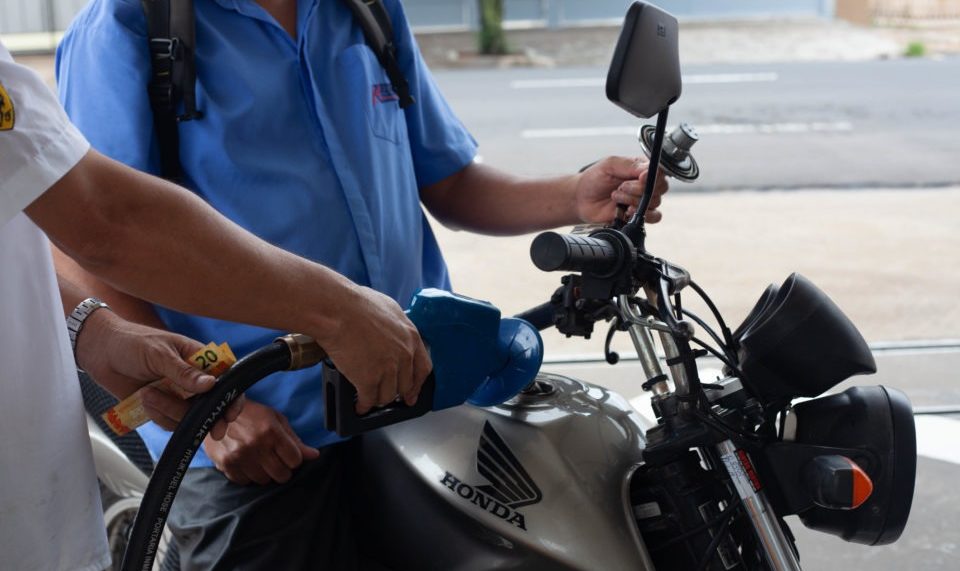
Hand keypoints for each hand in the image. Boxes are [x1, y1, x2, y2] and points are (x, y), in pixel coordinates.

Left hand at [76, 309, 241, 438]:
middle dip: (210, 417)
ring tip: (148, 394)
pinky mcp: (160, 407)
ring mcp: (177, 394)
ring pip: (188, 416)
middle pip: (211, 403)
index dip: (232, 395)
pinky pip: (169, 422)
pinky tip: (143, 400)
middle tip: (213, 431)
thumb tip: (210, 384)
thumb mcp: (158, 354)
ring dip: (170, 410)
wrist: (99, 352)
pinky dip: (157, 415)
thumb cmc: (131, 342)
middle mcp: (191, 379)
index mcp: (198, 359)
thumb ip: (183, 372)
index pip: (226, 377)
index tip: (231, 411)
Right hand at [203, 400, 319, 484]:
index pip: (295, 460)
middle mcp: (255, 445)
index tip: (288, 454)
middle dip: (282, 469)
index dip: (294, 458)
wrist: (215, 410)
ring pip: (264, 481)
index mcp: (271, 431)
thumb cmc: (250, 413)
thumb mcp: (275, 419)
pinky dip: (248, 475)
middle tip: (275, 459)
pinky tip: (246, 462)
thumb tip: (314, 455)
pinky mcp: (225, 464)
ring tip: (259, 459)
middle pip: (282, 475)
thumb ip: (294, 440)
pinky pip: (245, 482)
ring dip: (265, 472)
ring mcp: (239, 457)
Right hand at [320, 285, 431, 414]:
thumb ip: (396, 327)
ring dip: (379, 400)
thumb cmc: (355, 304)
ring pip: (388, 395)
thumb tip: (393, 335)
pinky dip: (363, 406)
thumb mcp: (388, 308)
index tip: (412, 392)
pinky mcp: (369, 379)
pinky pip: (369, 400)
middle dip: (396, 393)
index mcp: (411, 337)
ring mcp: (387, 368)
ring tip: (370, 400)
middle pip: (405, 385)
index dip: (417, 384)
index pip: (423, 368)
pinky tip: (359, 406)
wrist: (336, 310)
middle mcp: (404, 354)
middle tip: (388, 397)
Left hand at [574, 156, 668, 223]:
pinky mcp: (640, 215)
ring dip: (634, 200)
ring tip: (616, 197)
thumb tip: (649, 171)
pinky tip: (628, 211)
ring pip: (655, 202)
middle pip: (660, 187)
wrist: (581, 200)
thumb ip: (630, 165)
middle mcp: (646, 184)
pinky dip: (644, 215)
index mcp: (641, 168)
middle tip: (621, 187)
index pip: (660, 171)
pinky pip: (655, 217)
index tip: (640, 178)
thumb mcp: (610, 165)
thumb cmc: (594, 179)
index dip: (652, 176)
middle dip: (639, 189)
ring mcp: (643, 200)